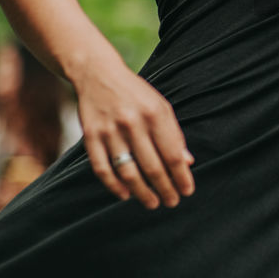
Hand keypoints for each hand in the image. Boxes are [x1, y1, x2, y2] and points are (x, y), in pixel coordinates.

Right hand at [74, 64, 194, 208]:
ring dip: (142, 193)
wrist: (98, 74)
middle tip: (172, 202)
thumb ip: (174, 134)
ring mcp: (110, 131)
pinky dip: (114, 186)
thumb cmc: (136, 94)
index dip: (181, 176)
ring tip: (152, 203)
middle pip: (152, 167)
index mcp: (154, 114)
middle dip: (165, 189)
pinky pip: (102, 168)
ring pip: (128, 172)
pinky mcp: (90, 136)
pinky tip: (125, 195)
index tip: (187, 191)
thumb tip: (187, 162)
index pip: (172, 154)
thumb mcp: (160, 107)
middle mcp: (132, 123)